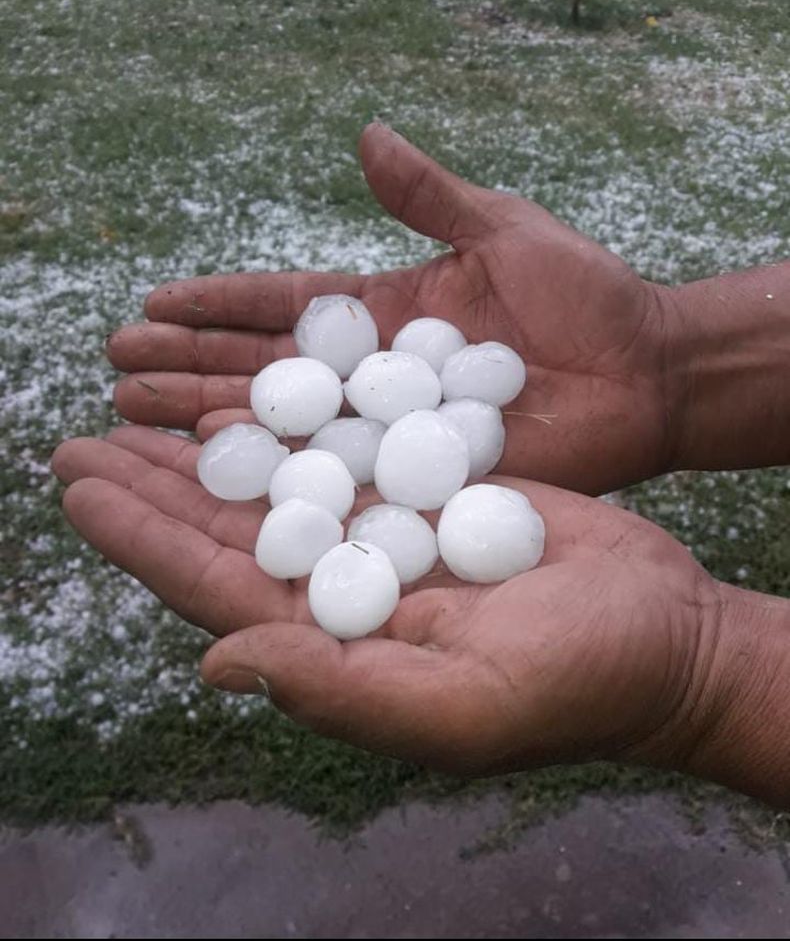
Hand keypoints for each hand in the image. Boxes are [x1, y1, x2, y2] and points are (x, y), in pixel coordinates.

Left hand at [51, 425, 721, 776]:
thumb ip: (335, 688)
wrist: (665, 632)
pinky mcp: (431, 492)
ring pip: (277, 482)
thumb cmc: (576, 684)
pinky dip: (295, 421)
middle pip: (229, 526)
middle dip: (154, 484)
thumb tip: (214, 662)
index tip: (79, 488)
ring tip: (145, 403)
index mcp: (337, 646)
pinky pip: (344, 450)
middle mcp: (348, 590)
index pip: (213, 586)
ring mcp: (388, 536)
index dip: (142, 539)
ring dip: (211, 445)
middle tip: (81, 436)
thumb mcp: (459, 706)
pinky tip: (253, 391)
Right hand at [107, 124, 680, 494]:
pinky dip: (280, 475)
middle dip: (191, 364)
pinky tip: (215, 469)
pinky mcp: (422, 477)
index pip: (287, 309)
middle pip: (267, 372)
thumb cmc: (587, 297)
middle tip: (117, 363)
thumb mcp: (502, 229)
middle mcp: (378, 379)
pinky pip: (339, 477)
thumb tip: (362, 136)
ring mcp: (394, 432)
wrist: (648, 371)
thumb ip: (428, 197)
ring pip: (287, 428)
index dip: (222, 305)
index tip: (155, 299)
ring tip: (135, 410)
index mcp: (390, 315)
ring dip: (209, 418)